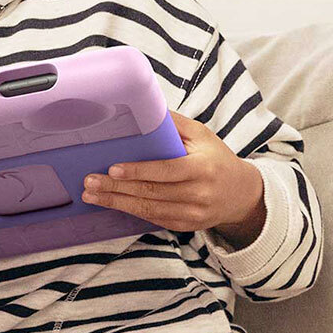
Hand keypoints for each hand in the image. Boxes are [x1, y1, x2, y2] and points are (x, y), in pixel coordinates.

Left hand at [81, 111, 265, 245]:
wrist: (242, 194)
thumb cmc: (217, 159)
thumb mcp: (203, 135)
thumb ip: (175, 124)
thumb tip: (146, 107)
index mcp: (202, 168)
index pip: (166, 170)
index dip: (138, 171)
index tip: (113, 168)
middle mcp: (198, 194)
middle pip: (151, 192)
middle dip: (117, 188)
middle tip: (90, 182)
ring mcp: (193, 214)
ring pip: (149, 210)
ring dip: (117, 203)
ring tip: (92, 195)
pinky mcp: (186, 226)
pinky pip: (154, 219)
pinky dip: (132, 212)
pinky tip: (113, 204)